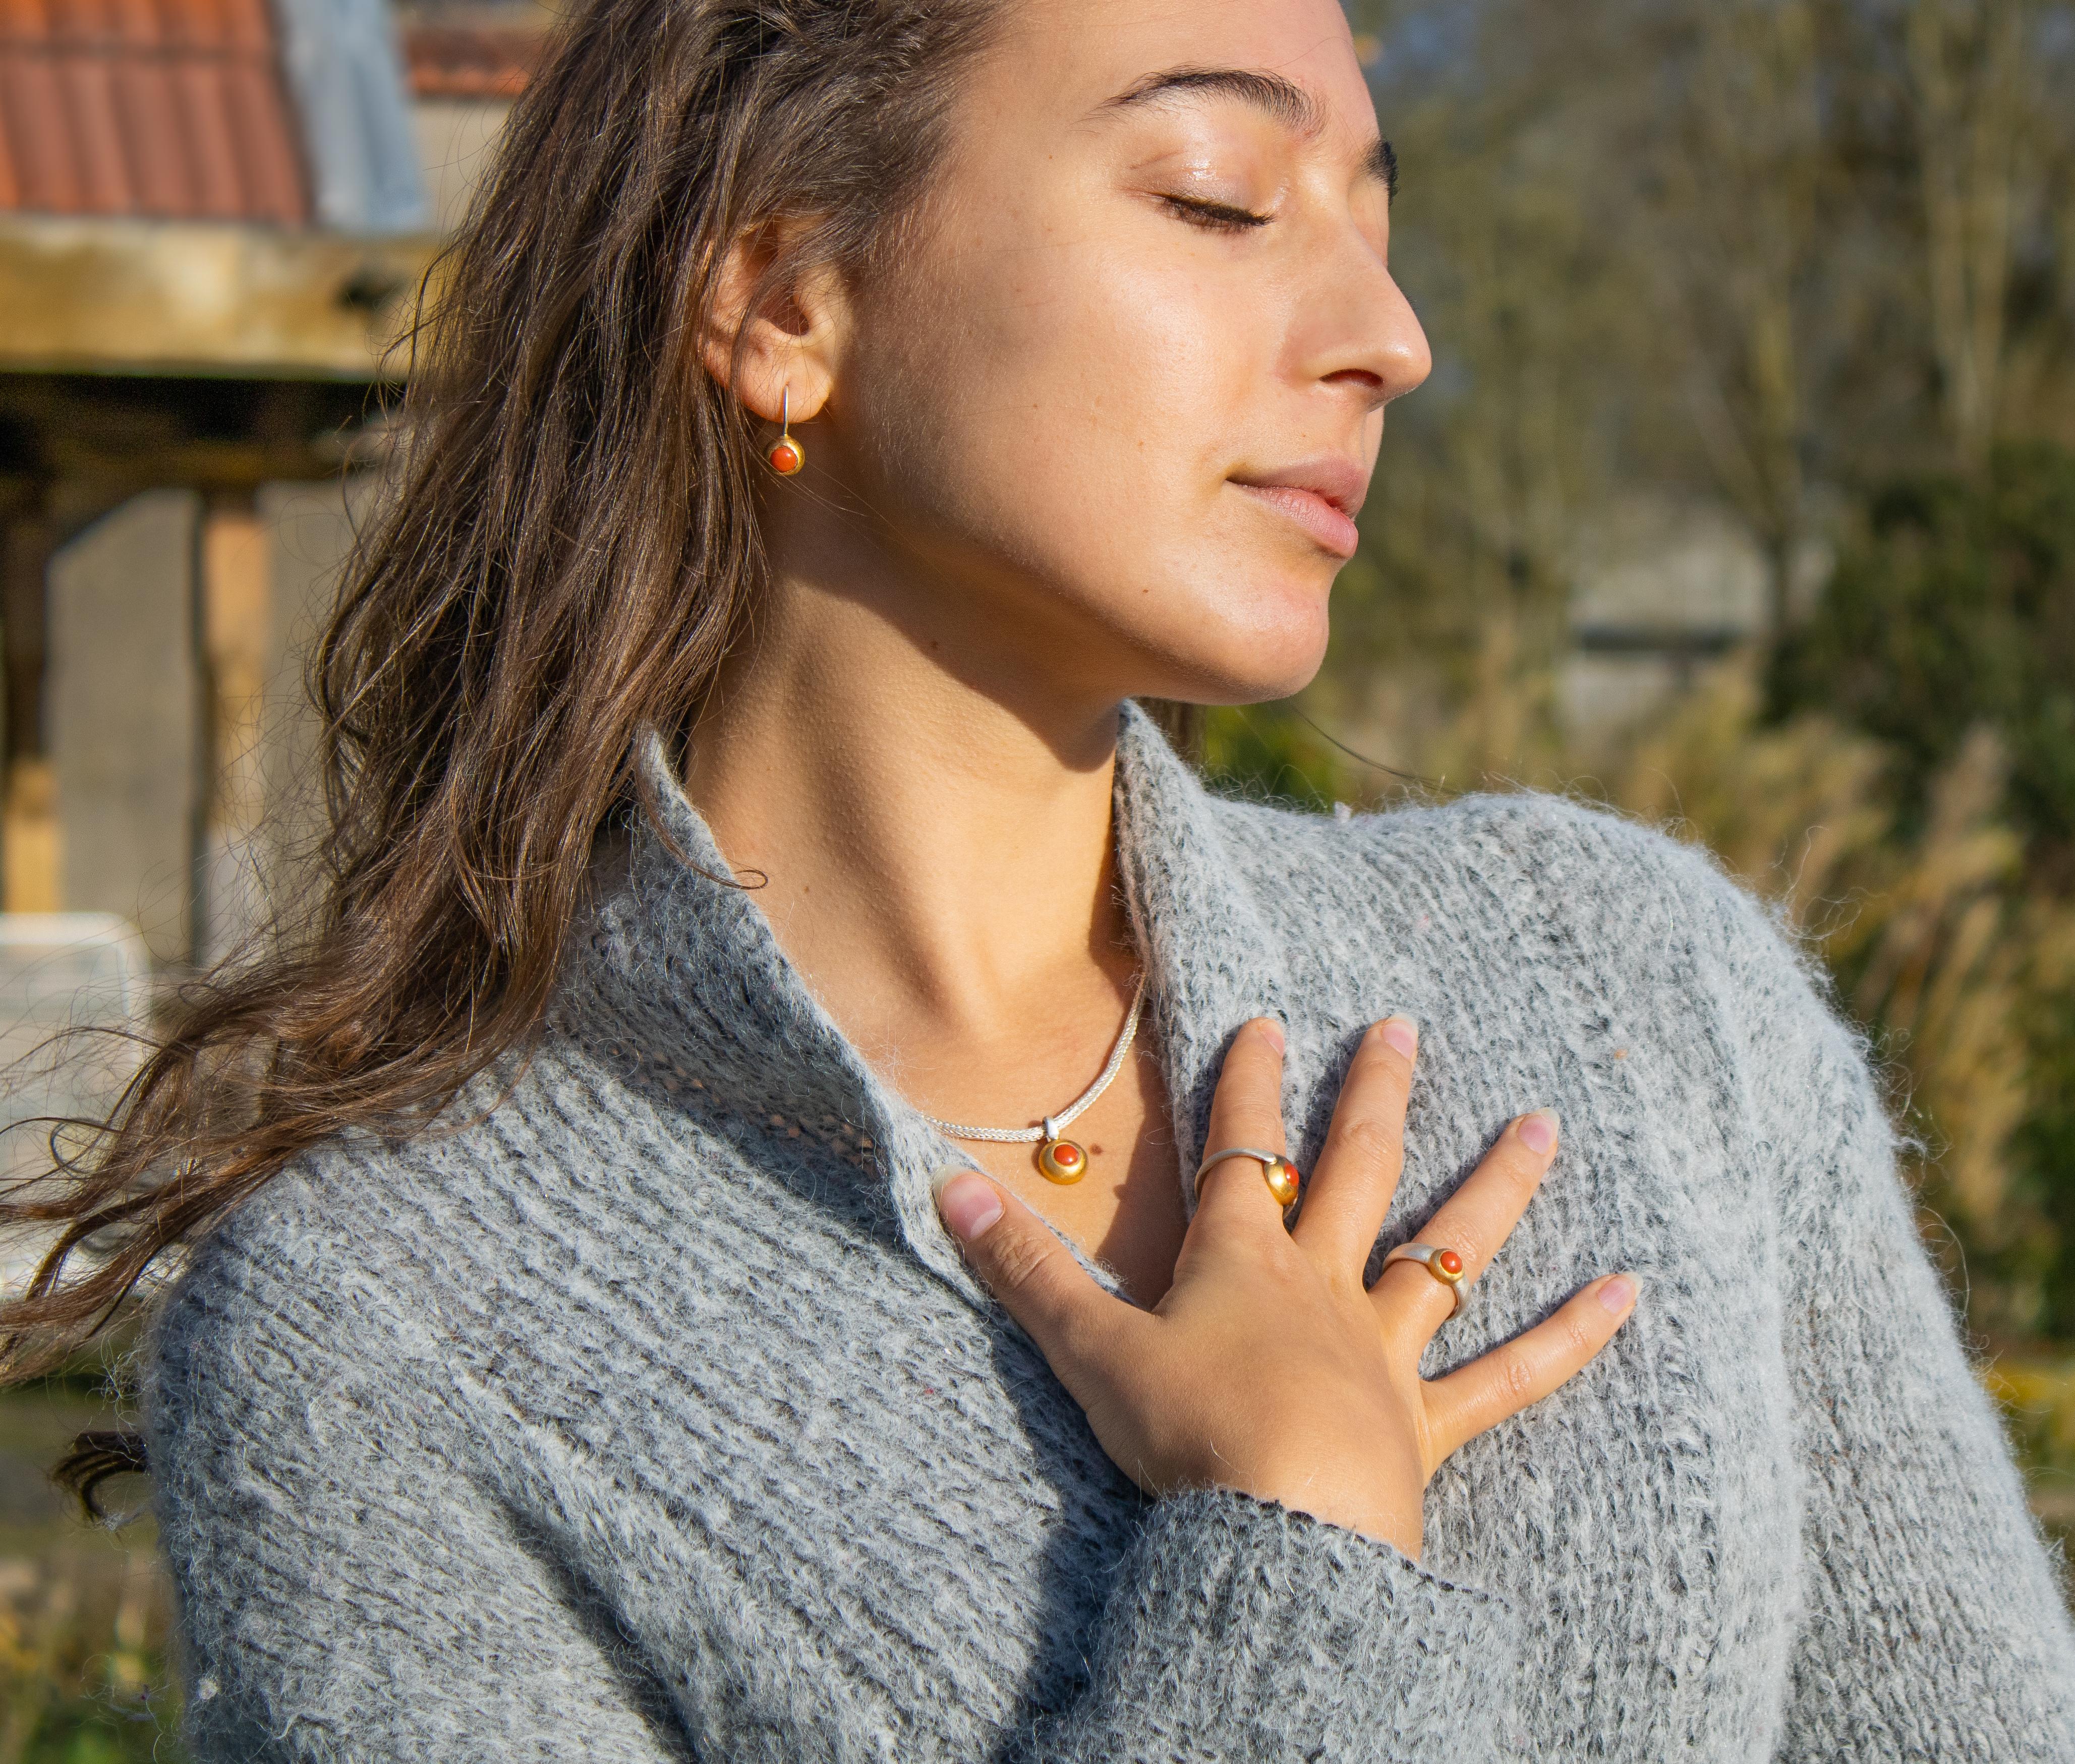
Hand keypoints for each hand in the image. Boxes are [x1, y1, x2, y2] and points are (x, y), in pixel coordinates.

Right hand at [932, 1016, 1637, 1557]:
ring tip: (1549, 1124)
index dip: (1246, 1082)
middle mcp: (1324, 1291)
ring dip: (1498, 1186)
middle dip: (1376, 1095)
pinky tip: (1628, 1296)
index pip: (1240, 1151)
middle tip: (1408, 1025)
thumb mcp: (1088, 1350)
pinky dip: (1570, 1338)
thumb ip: (1024, 1271)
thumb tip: (945, 1189)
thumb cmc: (1187, 1438)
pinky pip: (1511, 1376)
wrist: (1282, 1531)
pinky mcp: (1429, 1427)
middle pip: (1357, 1171)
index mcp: (1243, 1266)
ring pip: (1451, 1252)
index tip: (1266, 1018)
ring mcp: (1386, 1355)